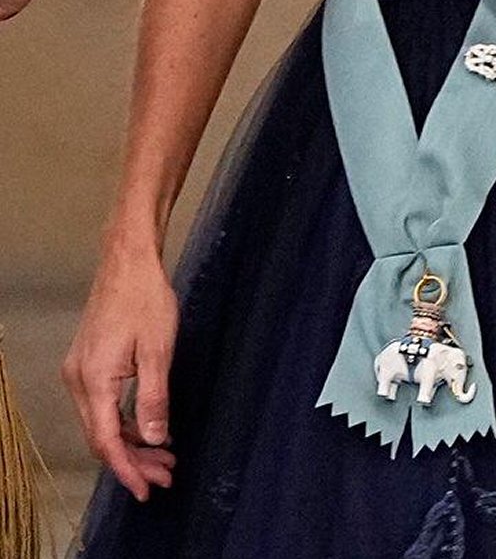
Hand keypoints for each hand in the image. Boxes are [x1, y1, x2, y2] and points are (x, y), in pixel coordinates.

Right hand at [62, 242, 179, 500]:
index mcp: (93, 380)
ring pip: (101, 422)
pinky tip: (147, 426)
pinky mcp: (86, 361)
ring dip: (130, 441)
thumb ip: (154, 399)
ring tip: (163, 456)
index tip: (148, 489)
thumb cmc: (145, 297)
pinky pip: (101, 404)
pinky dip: (123, 420)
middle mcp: (77, 380)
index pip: (107, 441)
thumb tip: (155, 440)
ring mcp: (79, 369)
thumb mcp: (158, 350)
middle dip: (133, 460)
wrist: (127, 259)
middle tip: (166, 475)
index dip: (128, 470)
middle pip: (102, 437)